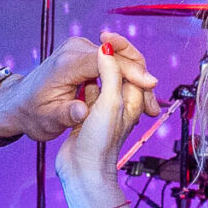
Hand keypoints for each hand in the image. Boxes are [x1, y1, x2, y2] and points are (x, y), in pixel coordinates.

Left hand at [0, 33, 163, 144]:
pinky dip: (127, 78)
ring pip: (119, 59)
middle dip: (140, 77)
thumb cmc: (33, 112)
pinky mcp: (86, 54)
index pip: (105, 60)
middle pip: (117, 55)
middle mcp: (75, 49)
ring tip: (150, 107)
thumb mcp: (47, 120)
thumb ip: (66, 115)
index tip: (149, 85)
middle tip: (153, 106)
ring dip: (136, 79)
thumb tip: (82, 112)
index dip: (129, 71)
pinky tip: (138, 98)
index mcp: (66, 63)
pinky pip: (113, 63)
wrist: (20, 103)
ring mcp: (81, 49)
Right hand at [54, 41, 153, 200]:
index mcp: (133, 98)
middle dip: (108, 56)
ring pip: (101, 79)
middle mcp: (121, 102)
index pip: (133, 64)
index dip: (120, 48)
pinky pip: (87, 92)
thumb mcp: (109, 103)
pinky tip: (74, 79)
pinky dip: (82, 83)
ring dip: (94, 69)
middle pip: (118, 69)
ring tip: (85, 57)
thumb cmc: (100, 142)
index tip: (104, 36)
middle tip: (97, 40)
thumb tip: (107, 47)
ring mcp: (104, 108)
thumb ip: (110, 74)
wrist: (82, 171)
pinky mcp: (88, 115)